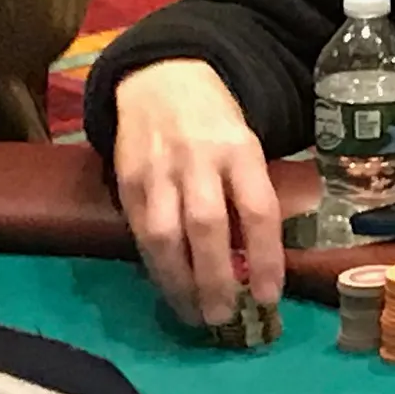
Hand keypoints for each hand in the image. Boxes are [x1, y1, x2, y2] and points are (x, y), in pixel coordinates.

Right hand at [112, 60, 283, 326]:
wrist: (163, 77)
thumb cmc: (215, 120)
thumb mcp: (246, 142)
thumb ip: (250, 190)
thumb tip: (255, 257)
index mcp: (241, 149)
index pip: (258, 209)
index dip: (264, 257)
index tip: (268, 296)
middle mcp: (199, 160)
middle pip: (207, 227)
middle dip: (216, 278)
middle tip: (224, 316)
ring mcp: (158, 171)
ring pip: (165, 236)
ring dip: (179, 282)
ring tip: (194, 312)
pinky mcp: (126, 180)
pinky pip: (140, 231)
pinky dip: (154, 264)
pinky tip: (168, 285)